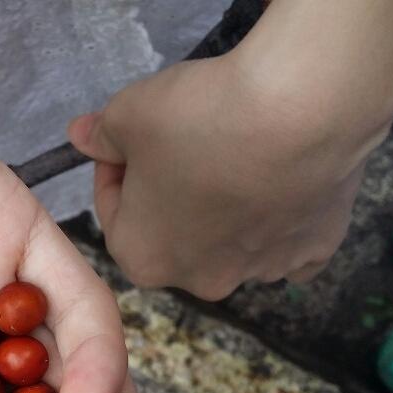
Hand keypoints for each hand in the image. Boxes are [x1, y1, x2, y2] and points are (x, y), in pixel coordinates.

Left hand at [68, 0, 392, 299]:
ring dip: (224, 212)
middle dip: (168, 197)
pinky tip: (283, 193)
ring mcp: (260, 272)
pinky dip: (282, 224)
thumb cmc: (195, 121)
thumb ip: (100, 135)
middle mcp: (199, 281)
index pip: (114, 214)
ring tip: (236, 159)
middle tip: (182, 148)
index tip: (125, 141)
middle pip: (174, 235)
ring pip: (231, 245)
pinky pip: (288, 245)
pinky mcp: (313, 253)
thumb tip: (80, 137)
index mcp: (142, 260)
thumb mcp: (129, 115)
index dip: (114, 171)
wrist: (297, 111)